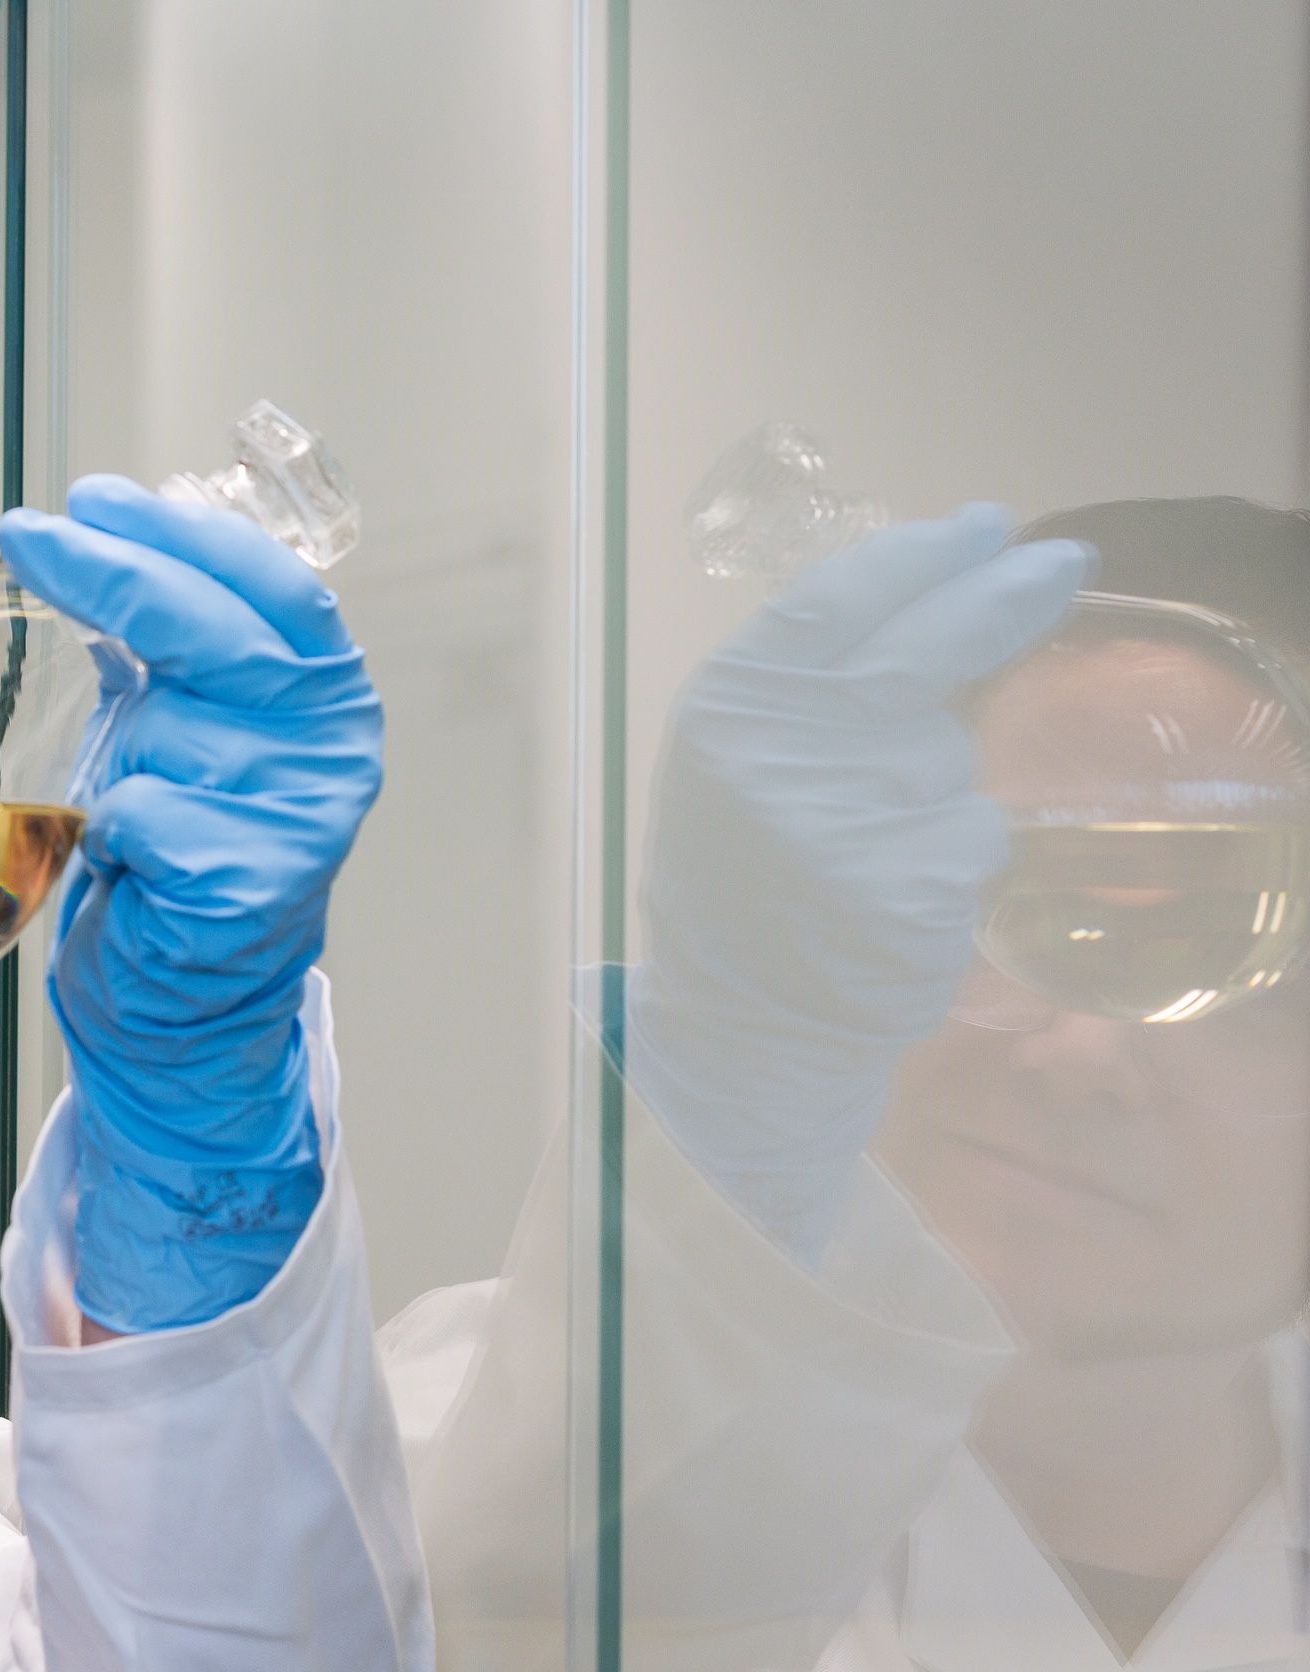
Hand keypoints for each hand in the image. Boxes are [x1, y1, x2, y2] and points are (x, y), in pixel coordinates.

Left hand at [0, 476, 382, 1331]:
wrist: (189, 1007)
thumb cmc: (183, 856)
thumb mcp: (188, 731)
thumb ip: (166, 651)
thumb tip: (94, 540)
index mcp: (329, 696)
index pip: (273, 584)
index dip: (185, 532)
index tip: (97, 497)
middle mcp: (331, 749)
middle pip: (217, 633)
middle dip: (113, 573)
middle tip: (28, 534)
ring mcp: (299, 819)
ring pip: (159, 731)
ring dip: (109, 751)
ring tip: (119, 794)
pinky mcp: (249, 885)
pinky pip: (137, 814)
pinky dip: (108, 825)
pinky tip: (124, 854)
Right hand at [630, 504, 1089, 1262]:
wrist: (739, 1028)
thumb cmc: (740, 883)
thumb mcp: (737, 764)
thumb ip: (809, 687)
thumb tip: (937, 590)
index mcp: (728, 712)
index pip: (835, 598)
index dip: (917, 555)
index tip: (980, 525)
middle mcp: (785, 754)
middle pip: (925, 646)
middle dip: (1004, 594)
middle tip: (1063, 561)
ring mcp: (854, 819)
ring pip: (951, 754)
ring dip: (937, 783)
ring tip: (871, 842)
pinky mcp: (917, 885)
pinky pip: (977, 830)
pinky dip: (955, 853)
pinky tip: (898, 890)